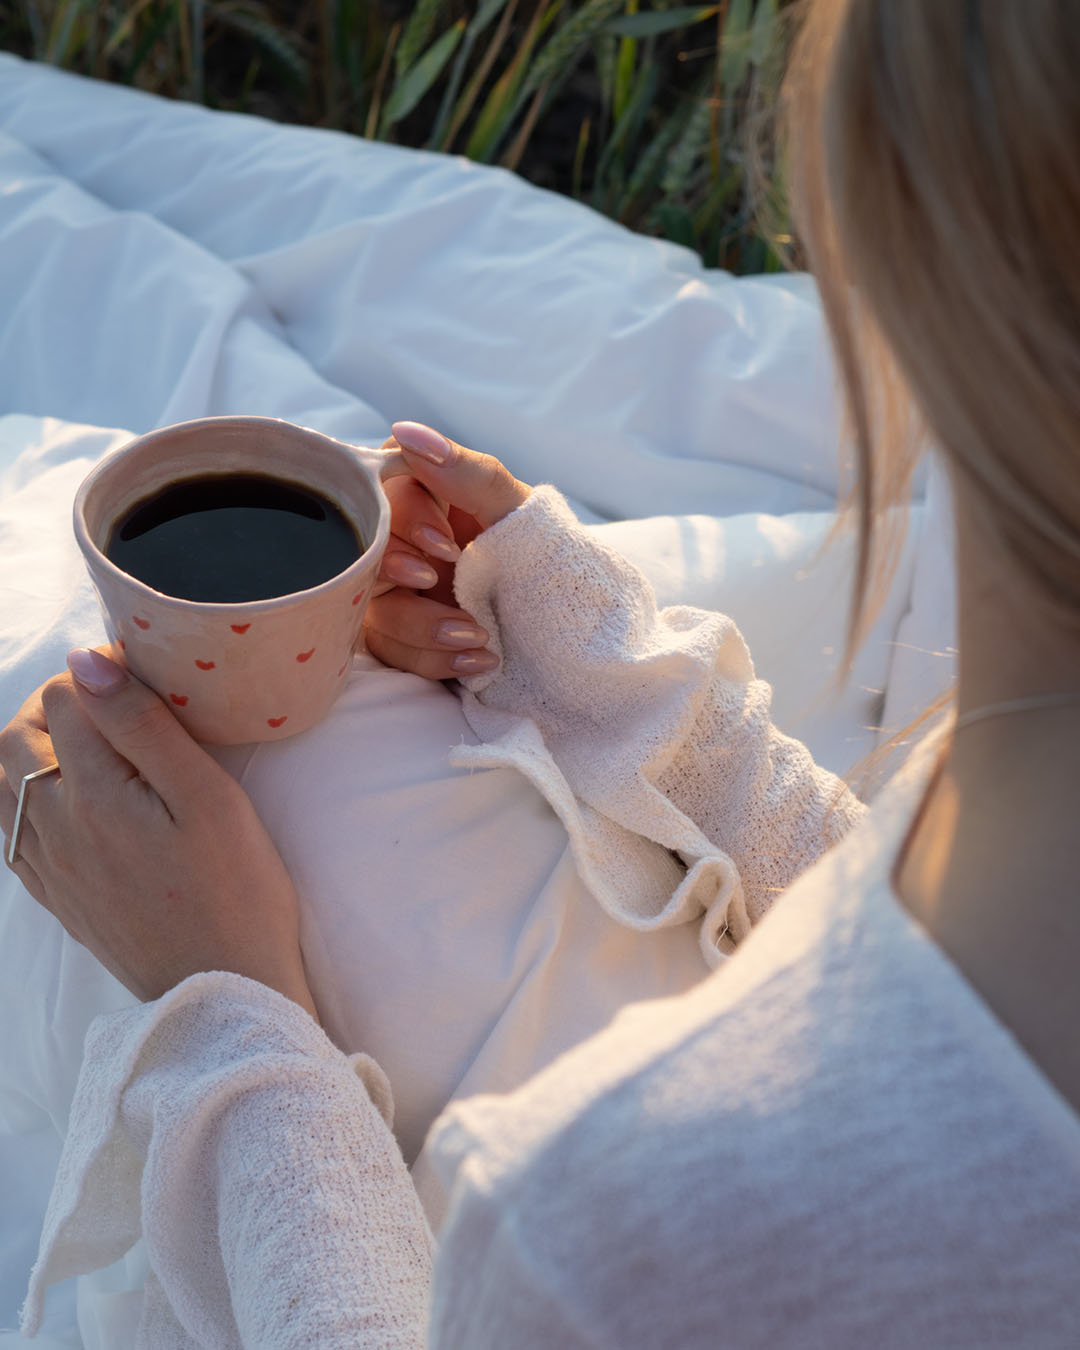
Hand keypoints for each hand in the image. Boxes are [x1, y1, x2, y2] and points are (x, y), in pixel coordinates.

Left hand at [0, 649, 318, 1019]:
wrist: (225, 993)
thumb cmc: (237, 892)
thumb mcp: (209, 797)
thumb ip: (144, 725)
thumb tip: (85, 662)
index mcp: (94, 794)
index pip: (66, 699)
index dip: (102, 675)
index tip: (144, 685)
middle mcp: (55, 828)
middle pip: (16, 737)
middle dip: (55, 705)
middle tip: (114, 708)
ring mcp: (50, 866)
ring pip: (2, 784)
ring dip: (33, 749)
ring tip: (90, 747)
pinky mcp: (58, 897)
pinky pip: (10, 834)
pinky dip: (24, 798)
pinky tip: (68, 801)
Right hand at [369, 421, 530, 679]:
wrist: (569, 624)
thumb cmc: (545, 554)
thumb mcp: (517, 511)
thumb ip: (468, 472)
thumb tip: (406, 432)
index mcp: (426, 497)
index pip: (382, 493)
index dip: (405, 519)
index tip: (445, 543)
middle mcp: (404, 541)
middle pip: (364, 552)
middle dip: (400, 572)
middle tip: (438, 582)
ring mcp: (399, 592)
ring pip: (375, 609)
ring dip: (423, 627)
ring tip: (479, 637)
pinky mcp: (404, 638)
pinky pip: (394, 654)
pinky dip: (435, 661)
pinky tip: (480, 662)